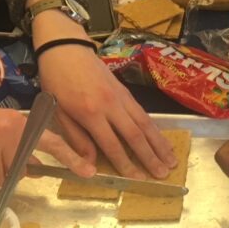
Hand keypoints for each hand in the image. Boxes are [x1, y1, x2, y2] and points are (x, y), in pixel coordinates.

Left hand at [31, 6, 175, 178]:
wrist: (66, 49)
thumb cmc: (56, 82)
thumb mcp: (58, 112)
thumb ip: (76, 138)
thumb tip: (91, 163)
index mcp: (90, 113)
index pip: (112, 144)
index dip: (125, 163)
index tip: (137, 179)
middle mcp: (111, 106)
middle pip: (135, 135)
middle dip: (150, 157)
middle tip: (163, 174)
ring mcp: (122, 98)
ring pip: (146, 124)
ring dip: (160, 144)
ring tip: (172, 160)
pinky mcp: (126, 92)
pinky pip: (144, 114)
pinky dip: (155, 129)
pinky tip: (161, 140)